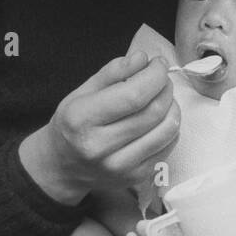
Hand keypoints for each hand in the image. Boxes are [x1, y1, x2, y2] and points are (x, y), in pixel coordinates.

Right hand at [25, 51, 181, 203]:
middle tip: (161, 78)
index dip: (154, 75)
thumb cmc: (73, 123)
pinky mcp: (135, 176)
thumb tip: (143, 59)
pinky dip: (170, 126)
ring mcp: (120, 166)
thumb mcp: (82, 92)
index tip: (158, 63)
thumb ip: (113, 72)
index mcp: (82, 119)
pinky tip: (159, 118)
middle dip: (165, 87)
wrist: (62, 166)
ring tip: (162, 97)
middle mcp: (100, 147)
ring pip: (167, 129)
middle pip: (154, 111)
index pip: (134, 95)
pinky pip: (168, 145)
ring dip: (172, 106)